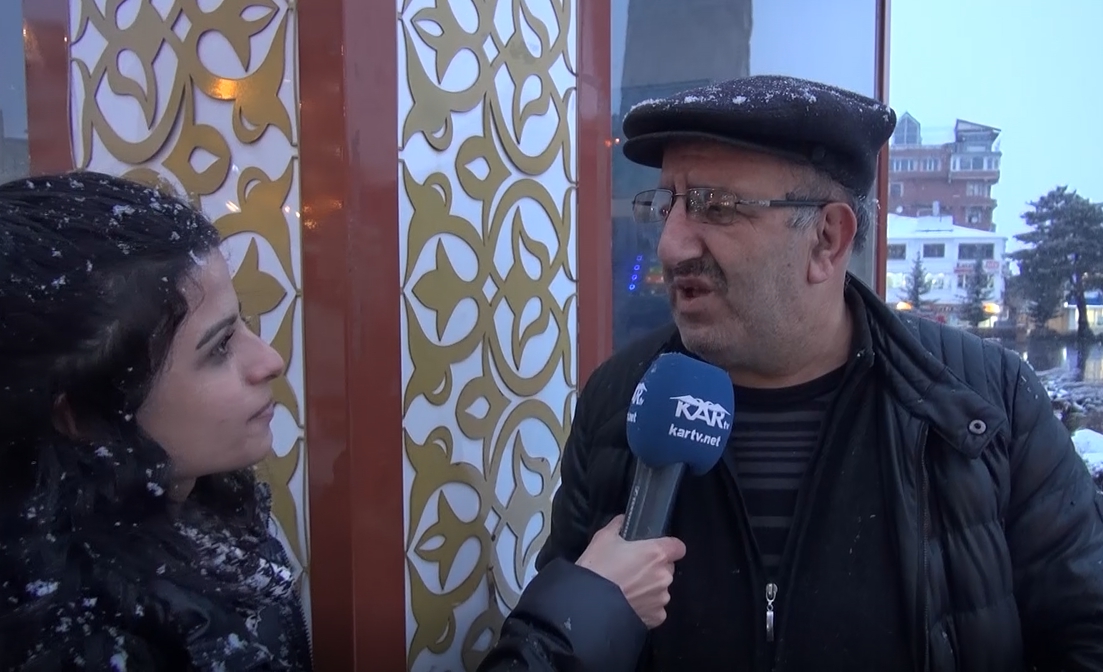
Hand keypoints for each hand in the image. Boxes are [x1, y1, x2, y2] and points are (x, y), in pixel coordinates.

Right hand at [575, 514, 686, 628]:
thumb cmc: (597, 568)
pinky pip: (656, 608)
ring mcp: (661, 598)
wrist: (589, 606)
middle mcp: (664, 576)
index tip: (656, 549)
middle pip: (667, 568)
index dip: (668, 547)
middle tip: (633, 570)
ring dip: (650, 588)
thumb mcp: (603, 538)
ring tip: (628, 590)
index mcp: (656, 553)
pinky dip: (646, 606)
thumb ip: (619, 526)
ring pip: (661, 589)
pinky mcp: (656, 617)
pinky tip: (629, 604)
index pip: (678, 547)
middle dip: (654, 568)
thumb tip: (624, 521)